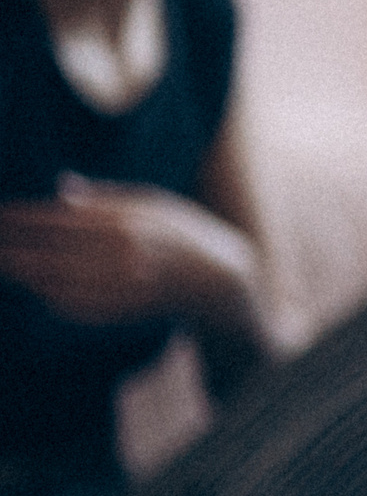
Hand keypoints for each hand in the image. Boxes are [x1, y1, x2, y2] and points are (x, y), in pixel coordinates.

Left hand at [0, 174, 256, 328]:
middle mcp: (120, 254)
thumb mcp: (153, 202)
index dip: (22, 218)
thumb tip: (61, 186)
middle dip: (10, 247)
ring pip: (54, 280)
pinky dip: (44, 294)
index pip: (59, 218)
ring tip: (2, 263)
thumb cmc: (182, 233)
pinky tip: (31, 285)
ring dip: (22, 272)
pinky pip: (70, 303)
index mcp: (127, 221)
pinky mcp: (117, 309)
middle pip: (49, 251)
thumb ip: (105, 197)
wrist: (217, 280)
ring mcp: (118, 285)